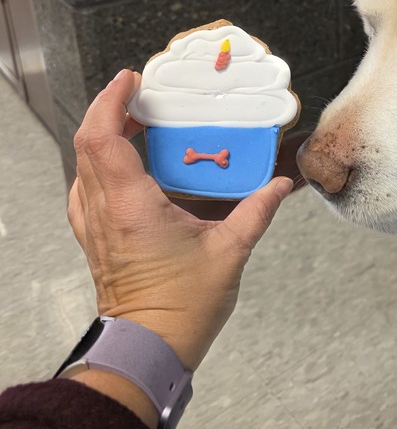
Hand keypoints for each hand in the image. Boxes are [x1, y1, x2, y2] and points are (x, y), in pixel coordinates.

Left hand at [67, 69, 292, 370]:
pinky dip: (99, 163)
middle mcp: (102, 210)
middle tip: (142, 95)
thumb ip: (257, 211)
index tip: (132, 79)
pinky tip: (126, 164)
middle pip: (87, 143)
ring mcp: (92, 226)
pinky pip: (84, 188)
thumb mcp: (229, 253)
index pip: (102, 137)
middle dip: (109, 109)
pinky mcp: (93, 239)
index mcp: (130, 206)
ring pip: (82, 164)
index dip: (111, 101)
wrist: (148, 349)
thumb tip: (281, 183)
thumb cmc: (184, 305)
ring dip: (102, 135)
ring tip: (135, 121)